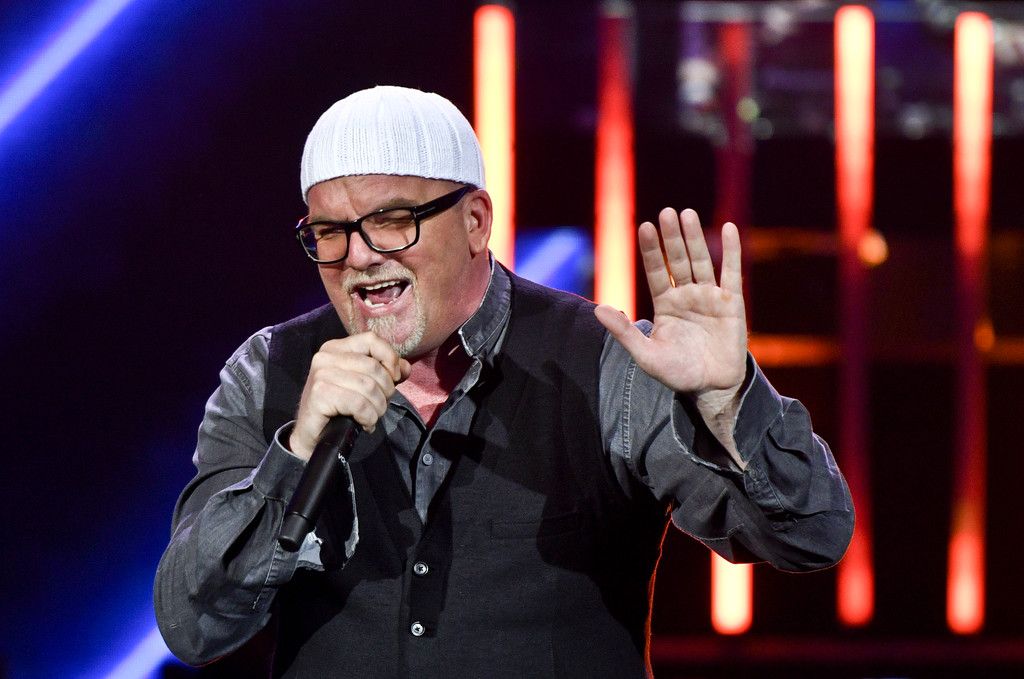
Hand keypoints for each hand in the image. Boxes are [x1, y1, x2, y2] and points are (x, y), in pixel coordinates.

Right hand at [288, 332, 410, 460]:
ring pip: (368, 387)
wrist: (314, 435)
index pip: (371, 339)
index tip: (395, 378)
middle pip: (374, 367)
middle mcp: (326, 357)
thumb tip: (405, 368)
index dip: (390, 357)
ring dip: (378, 408)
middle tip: (380, 406)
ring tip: (371, 416)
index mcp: (337, 348)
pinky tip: (364, 423)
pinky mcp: (319, 394)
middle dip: (386, 391)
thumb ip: (386, 372)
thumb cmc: (341, 408)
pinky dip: (368, 417)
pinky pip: (358, 404)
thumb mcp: (365, 385)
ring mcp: (321, 374)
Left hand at [594, 208, 746, 401]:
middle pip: (677, 261)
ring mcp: (709, 297)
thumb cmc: (678, 372)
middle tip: (666, 212)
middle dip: (671, 238)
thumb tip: (598, 310)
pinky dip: (731, 251)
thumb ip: (624, 332)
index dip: (650, 250)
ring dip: (694, 238)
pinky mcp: (731, 303)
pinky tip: (729, 228)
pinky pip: (731, 272)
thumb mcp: (646, 356)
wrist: (712, 387)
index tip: (643, 227)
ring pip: (701, 261)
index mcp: (665, 305)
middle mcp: (686, 296)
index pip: (656, 272)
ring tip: (686, 214)